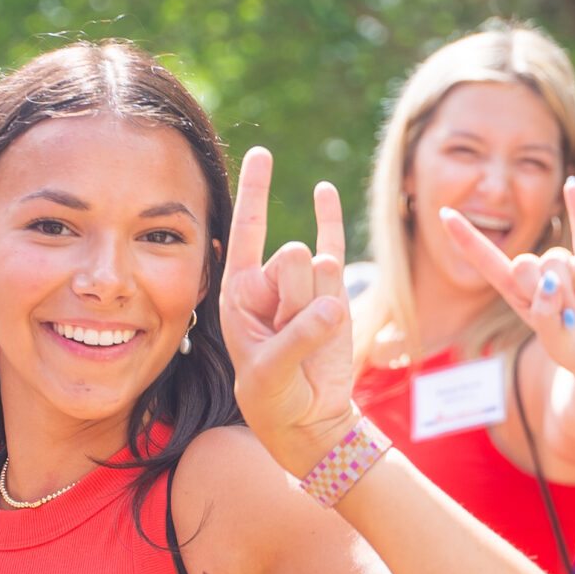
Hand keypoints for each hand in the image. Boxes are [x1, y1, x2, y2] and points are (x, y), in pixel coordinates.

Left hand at [221, 149, 357, 476]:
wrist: (306, 419)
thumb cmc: (274, 398)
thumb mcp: (271, 373)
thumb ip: (297, 336)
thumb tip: (332, 305)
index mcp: (238, 293)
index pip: (245, 232)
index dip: (253, 193)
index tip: (262, 154)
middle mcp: (268, 282)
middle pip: (292, 259)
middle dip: (297, 299)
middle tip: (289, 341)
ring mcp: (302, 286)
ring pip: (322, 269)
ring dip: (320, 308)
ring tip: (309, 343)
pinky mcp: (334, 295)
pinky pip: (336, 250)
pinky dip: (332, 221)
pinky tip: (325, 190)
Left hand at [440, 176, 574, 383]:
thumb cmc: (574, 350)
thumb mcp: (556, 343)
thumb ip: (547, 316)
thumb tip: (548, 281)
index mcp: (516, 294)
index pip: (487, 261)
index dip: (467, 239)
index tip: (444, 214)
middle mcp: (536, 275)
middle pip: (525, 263)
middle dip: (541, 291)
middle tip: (561, 318)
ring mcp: (565, 267)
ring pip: (555, 260)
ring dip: (568, 292)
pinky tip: (571, 184)